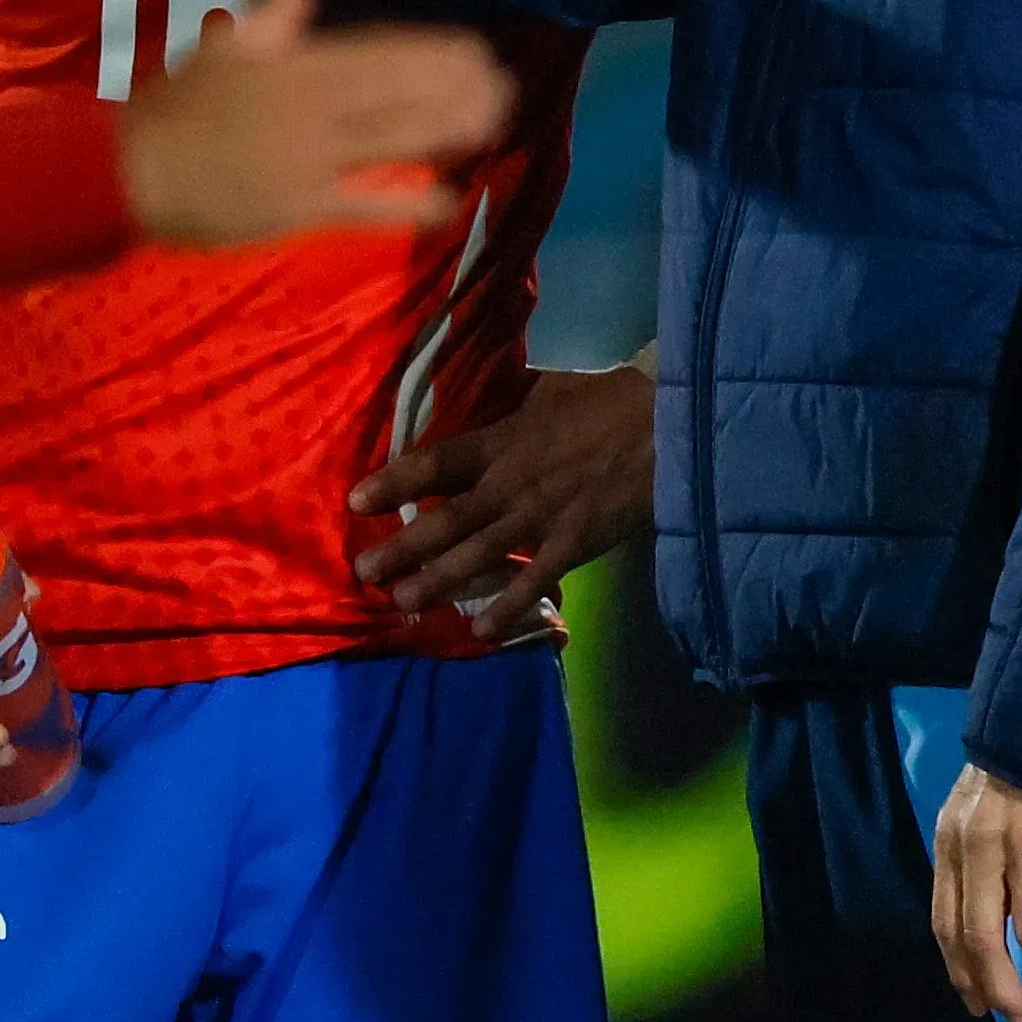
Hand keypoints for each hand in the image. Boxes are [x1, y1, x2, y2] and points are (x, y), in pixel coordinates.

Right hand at [118, 0, 510, 245]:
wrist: (135, 171)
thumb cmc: (178, 106)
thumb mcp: (223, 49)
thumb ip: (272, 13)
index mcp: (299, 67)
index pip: (382, 52)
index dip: (433, 52)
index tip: (476, 48)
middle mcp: (314, 110)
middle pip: (401, 95)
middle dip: (456, 89)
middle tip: (505, 84)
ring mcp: (311, 162)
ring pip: (393, 141)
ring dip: (447, 130)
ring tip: (493, 121)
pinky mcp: (301, 208)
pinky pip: (363, 207)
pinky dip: (407, 204)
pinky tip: (449, 200)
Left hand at [349, 361, 654, 637]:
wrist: (665, 427)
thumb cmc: (605, 401)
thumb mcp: (546, 389)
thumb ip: (508, 403)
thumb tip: (478, 392)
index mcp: (500, 442)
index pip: (434, 463)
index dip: (393, 482)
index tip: (356, 499)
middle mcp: (509, 484)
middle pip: (445, 521)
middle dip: (402, 547)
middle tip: (363, 571)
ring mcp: (540, 519)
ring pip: (477, 556)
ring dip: (438, 582)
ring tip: (403, 602)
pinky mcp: (573, 545)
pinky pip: (533, 582)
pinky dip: (507, 608)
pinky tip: (480, 632)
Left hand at [931, 763, 1021, 1021]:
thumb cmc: (1009, 773)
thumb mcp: (970, 814)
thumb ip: (972, 865)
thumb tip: (987, 929)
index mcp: (950, 845)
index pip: (945, 923)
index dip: (961, 970)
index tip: (977, 1006)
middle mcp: (979, 849)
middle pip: (983, 937)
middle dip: (1002, 989)